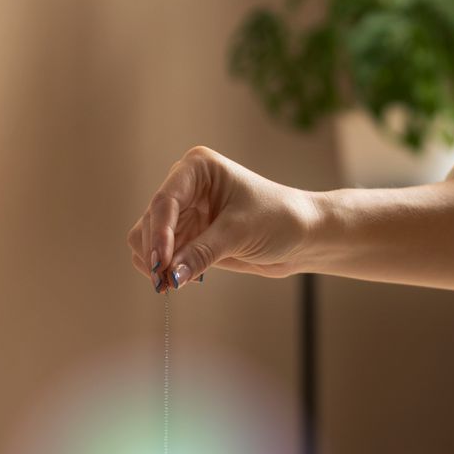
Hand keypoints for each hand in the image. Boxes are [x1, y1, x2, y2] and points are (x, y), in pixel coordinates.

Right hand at [127, 146, 319, 289]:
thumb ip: (202, 253)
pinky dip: (164, 268)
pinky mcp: (190, 234)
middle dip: (156, 252)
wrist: (304, 235)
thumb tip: (170, 275)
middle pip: (150, 220)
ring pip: (148, 237)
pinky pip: (163, 253)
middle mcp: (186, 185)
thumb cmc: (280, 219)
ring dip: (155, 262)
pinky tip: (177, 281)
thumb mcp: (240, 234)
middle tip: (165, 283)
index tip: (160, 264)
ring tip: (169, 285)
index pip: (165, 201)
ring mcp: (186, 211)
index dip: (158, 234)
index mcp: (197, 168)